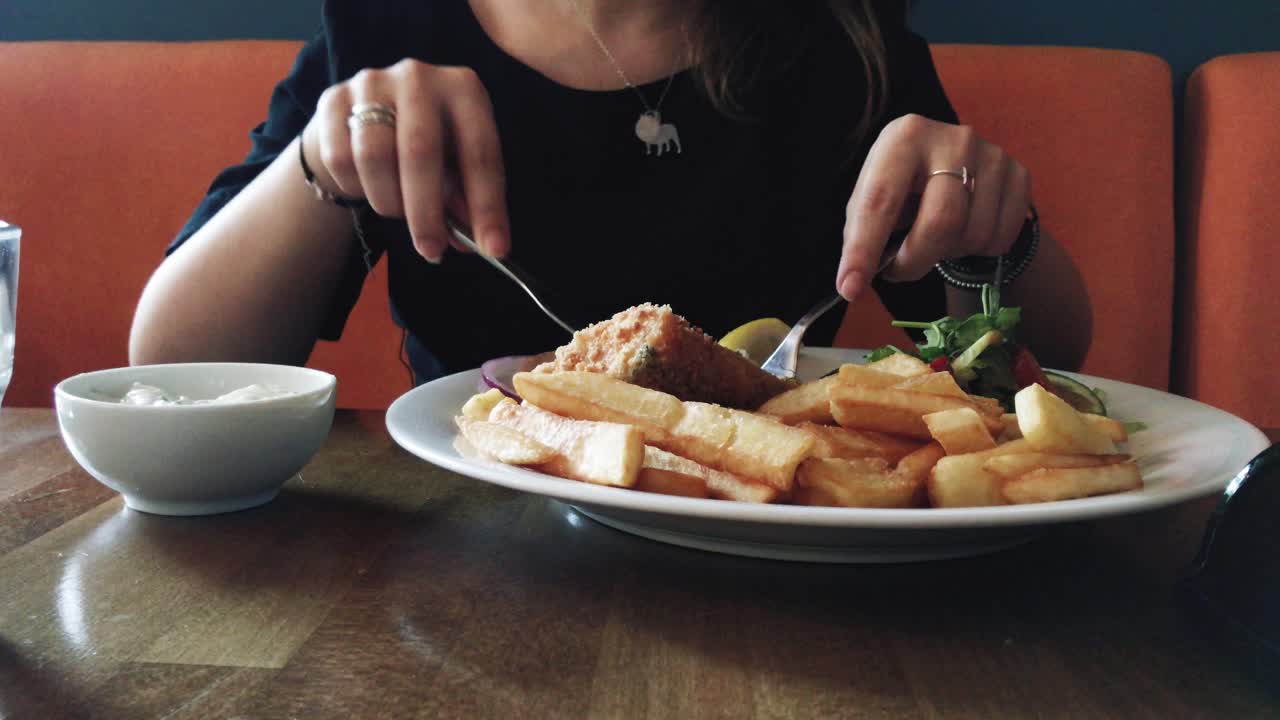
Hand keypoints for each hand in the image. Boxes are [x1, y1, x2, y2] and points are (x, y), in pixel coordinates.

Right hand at [301, 59, 507, 262]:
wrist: (364, 116)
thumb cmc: (426, 144)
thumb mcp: (457, 164)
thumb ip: (468, 198)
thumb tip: (482, 242)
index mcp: (464, 88)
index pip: (480, 152)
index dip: (487, 205)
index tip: (493, 249)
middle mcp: (419, 77)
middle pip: (420, 152)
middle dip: (426, 213)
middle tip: (431, 250)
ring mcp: (371, 82)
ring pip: (374, 157)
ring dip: (388, 201)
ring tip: (397, 211)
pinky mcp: (332, 99)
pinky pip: (339, 159)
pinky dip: (356, 187)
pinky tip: (368, 186)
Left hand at [836, 114, 1030, 298]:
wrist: (954, 164)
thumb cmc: (902, 186)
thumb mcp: (872, 197)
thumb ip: (861, 235)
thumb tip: (853, 284)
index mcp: (905, 137)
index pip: (881, 200)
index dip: (864, 248)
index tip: (850, 287)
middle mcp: (954, 139)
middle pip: (942, 222)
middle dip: (916, 261)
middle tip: (900, 270)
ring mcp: (993, 155)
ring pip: (973, 235)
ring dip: (947, 254)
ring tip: (934, 239)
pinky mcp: (1020, 175)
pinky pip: (1000, 239)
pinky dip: (977, 251)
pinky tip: (962, 232)